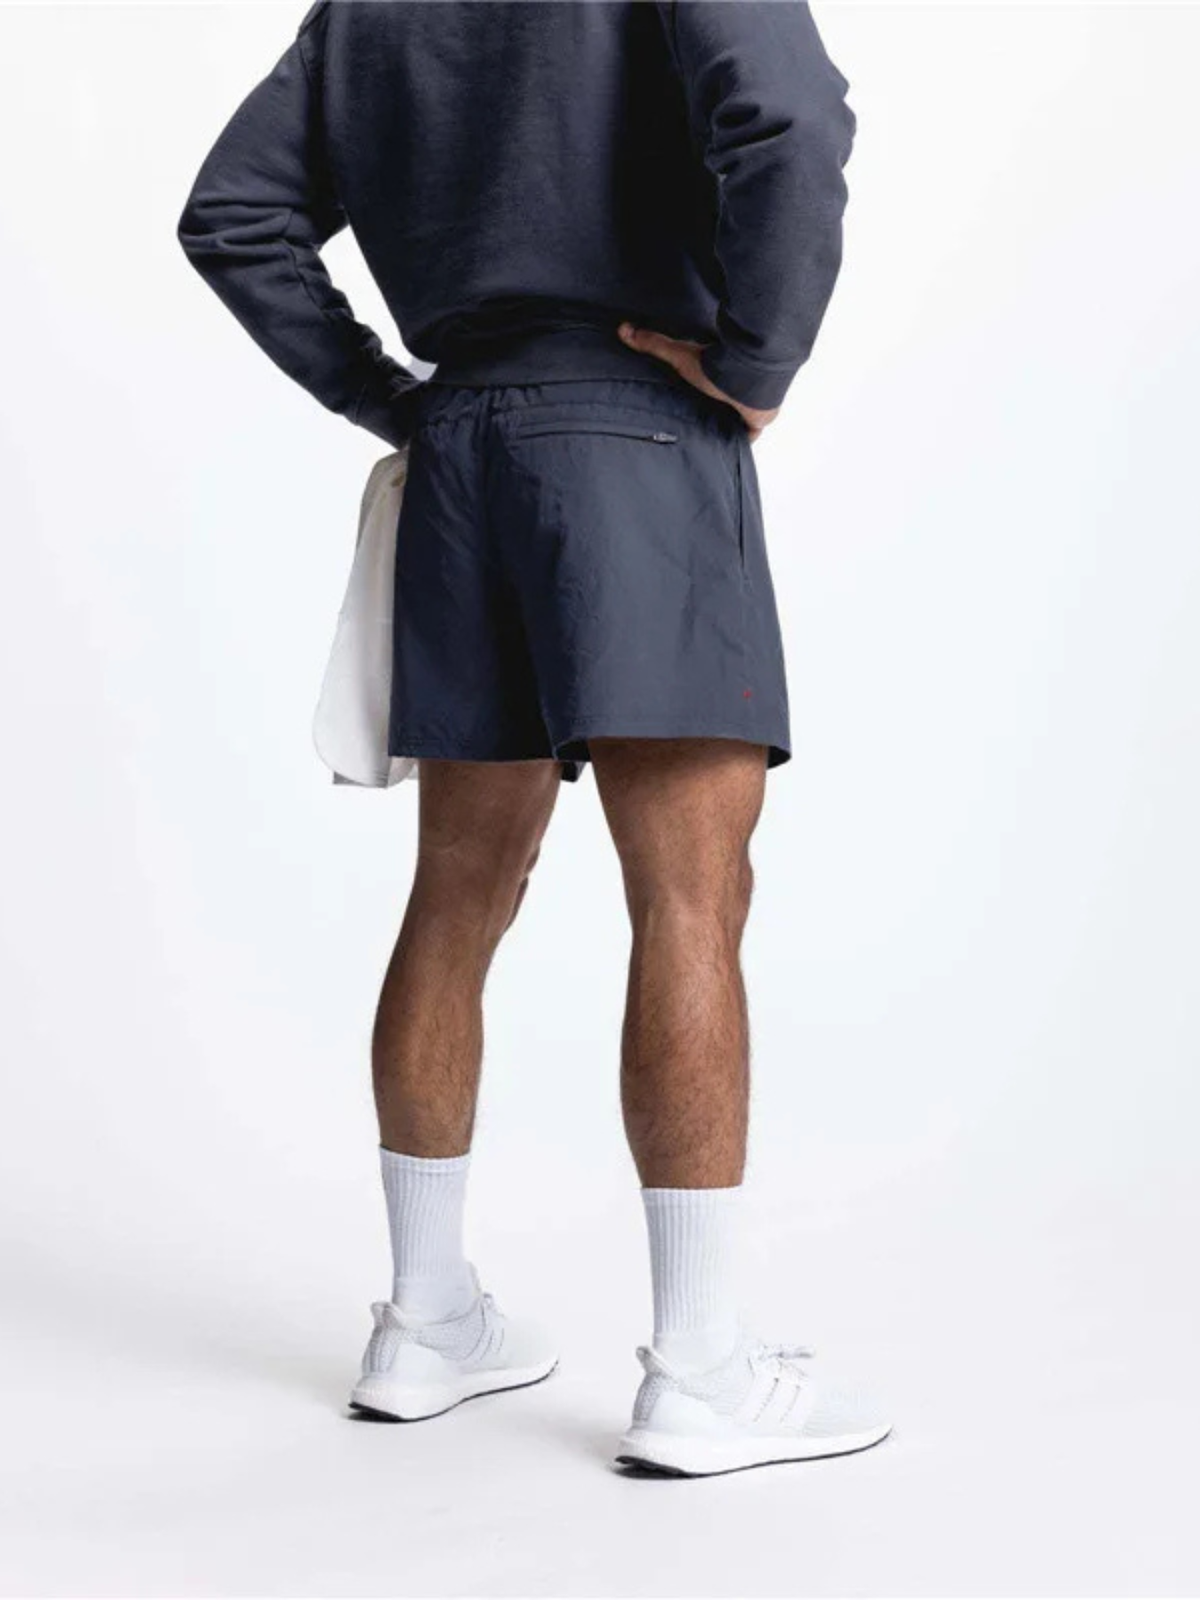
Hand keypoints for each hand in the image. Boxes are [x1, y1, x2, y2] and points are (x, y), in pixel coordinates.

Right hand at [617, 322, 778, 441]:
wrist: (746, 380)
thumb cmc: (715, 365)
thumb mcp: (678, 356)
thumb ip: (653, 345)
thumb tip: (622, 328)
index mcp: (715, 375)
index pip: (704, 387)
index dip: (694, 394)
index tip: (682, 402)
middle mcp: (731, 390)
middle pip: (717, 405)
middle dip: (708, 414)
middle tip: (689, 429)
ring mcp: (745, 407)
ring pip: (733, 421)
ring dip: (723, 429)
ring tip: (703, 445)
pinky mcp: (755, 421)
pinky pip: (747, 435)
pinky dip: (738, 443)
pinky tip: (726, 454)